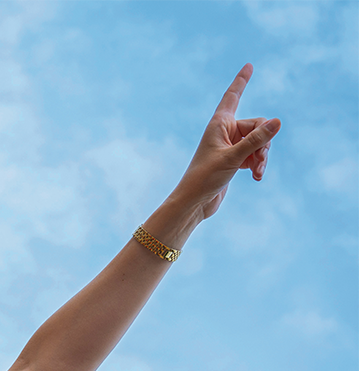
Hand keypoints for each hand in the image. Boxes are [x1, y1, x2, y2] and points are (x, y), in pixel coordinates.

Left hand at [173, 63, 280, 222]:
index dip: (241, 81)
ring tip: (257, 172)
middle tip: (258, 160)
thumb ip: (256, 140)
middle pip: (258, 125)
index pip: (233, 96)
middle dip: (263, 142)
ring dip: (262, 157)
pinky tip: (256, 177)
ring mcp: (230, 146)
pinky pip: (255, 155)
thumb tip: (278, 121)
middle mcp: (224, 132)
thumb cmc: (205, 178)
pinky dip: (258, 165)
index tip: (249, 65)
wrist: (194, 203)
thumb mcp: (233, 157)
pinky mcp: (234, 160)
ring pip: (259, 142)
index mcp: (219, 124)